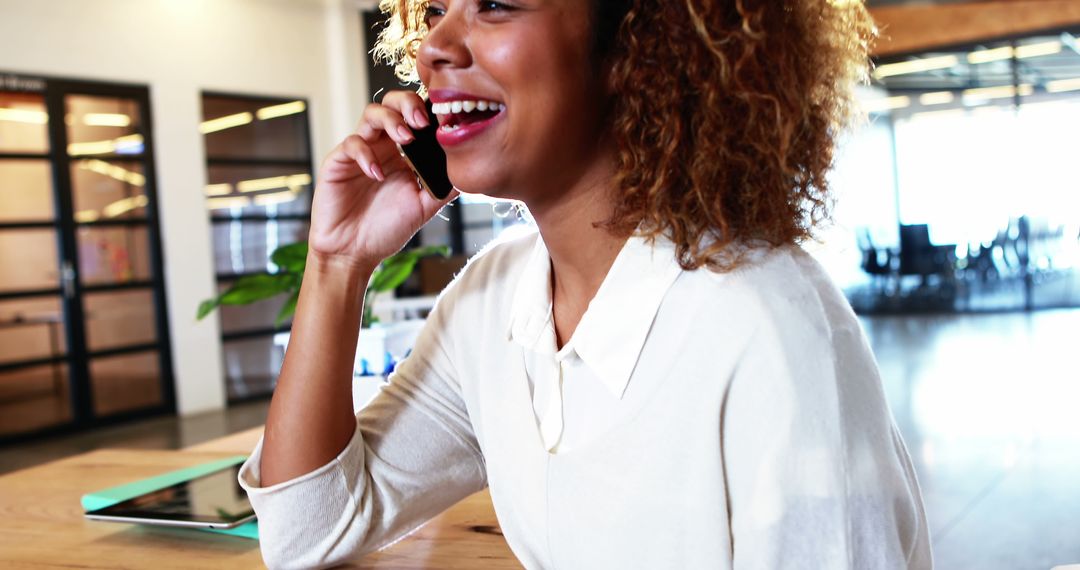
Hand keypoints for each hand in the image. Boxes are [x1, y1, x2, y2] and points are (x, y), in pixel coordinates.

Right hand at [307, 90, 457, 270]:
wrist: (355, 252)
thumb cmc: (387, 229)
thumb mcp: (424, 208)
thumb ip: (444, 188)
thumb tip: (470, 172)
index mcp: (404, 153)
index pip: (415, 116)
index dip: (428, 110)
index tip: (444, 119)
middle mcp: (383, 146)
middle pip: (392, 103)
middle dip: (407, 103)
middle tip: (422, 121)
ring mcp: (361, 151)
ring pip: (372, 114)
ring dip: (390, 119)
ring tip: (405, 137)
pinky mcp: (339, 162)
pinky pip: (352, 144)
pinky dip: (366, 154)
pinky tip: (377, 174)